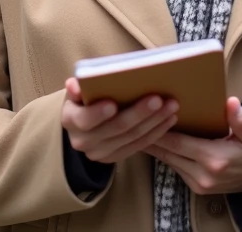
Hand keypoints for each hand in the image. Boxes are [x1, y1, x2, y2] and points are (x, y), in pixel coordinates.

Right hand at [60, 78, 178, 163]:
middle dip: (139, 113)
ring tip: (171, 106)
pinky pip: (140, 145)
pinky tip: (169, 119)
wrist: (82, 126)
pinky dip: (157, 132)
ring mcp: (100, 153)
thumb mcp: (76, 90)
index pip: (84, 119)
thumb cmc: (83, 99)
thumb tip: (74, 84)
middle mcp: (83, 141)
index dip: (98, 113)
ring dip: (154, 121)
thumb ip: (77, 87)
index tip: (113, 103)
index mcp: (70, 121)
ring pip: (132, 137)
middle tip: (158, 99)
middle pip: (115, 128)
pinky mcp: (116, 157)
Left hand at [143, 96, 241, 193]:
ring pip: (168, 161)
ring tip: (139, 126)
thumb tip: (231, 103)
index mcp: (215, 159)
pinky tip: (155, 139)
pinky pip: (175, 167)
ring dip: (154, 145)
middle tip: (133, 117)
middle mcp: (204, 175)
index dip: (160, 129)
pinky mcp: (197, 188)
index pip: (178, 143)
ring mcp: (199, 184)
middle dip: (150, 135)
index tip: (146, 114)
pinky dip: (165, 154)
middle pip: (167, 153)